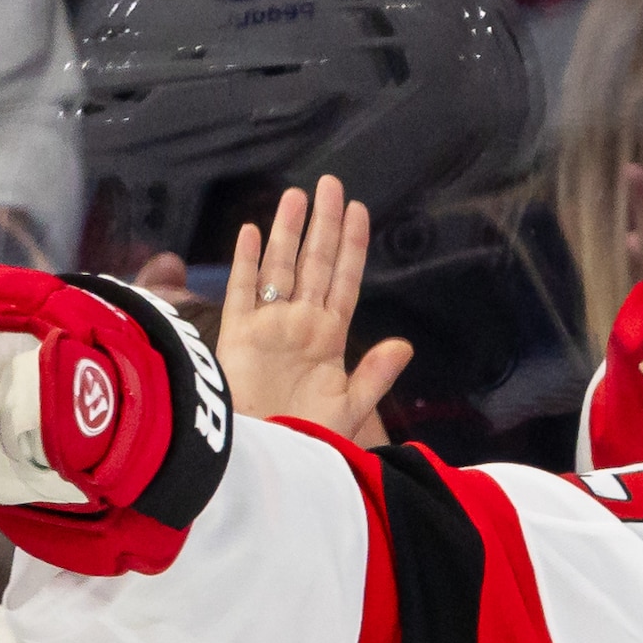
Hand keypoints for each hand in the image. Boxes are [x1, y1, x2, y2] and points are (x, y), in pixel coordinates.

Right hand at [213, 177, 413, 441]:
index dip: (352, 246)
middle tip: (330, 183)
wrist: (266, 458)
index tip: (359, 210)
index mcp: (330, 336)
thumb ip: (375, 375)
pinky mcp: (238, 335)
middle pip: (314, 263)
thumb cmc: (307, 438)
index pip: (344, 280)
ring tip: (297, 195)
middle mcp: (301, 323)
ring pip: (280, 268)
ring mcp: (269, 326)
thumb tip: (404, 345)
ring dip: (288, 232)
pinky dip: (247, 262)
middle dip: (323, 224)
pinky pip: (243, 292)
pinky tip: (254, 232)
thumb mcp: (350, 408)